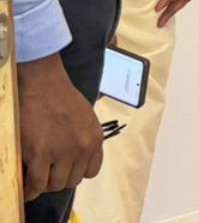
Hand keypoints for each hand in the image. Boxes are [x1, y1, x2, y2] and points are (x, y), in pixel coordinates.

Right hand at [19, 56, 104, 200]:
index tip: (66, 171)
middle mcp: (82, 149)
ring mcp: (62, 153)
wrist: (43, 84)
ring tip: (35, 179)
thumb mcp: (85, 118)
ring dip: (44, 185)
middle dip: (59, 180)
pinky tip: (26, 190)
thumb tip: (74, 155)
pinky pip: (37, 183)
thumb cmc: (60, 96)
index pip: (91, 171)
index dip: (76, 173)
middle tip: (46, 174)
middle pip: (72, 180)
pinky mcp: (40, 154)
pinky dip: (31, 191)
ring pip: (55, 185)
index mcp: (95, 139)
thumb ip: (83, 138)